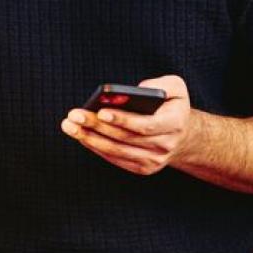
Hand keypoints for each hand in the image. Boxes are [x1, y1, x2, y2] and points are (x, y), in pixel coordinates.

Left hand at [60, 74, 194, 174]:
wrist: (182, 135)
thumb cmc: (171, 105)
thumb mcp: (175, 88)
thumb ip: (161, 84)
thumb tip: (136, 90)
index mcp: (175, 124)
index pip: (145, 125)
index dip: (122, 120)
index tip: (100, 112)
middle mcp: (165, 145)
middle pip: (125, 138)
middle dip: (96, 126)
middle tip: (74, 115)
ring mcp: (154, 160)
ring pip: (116, 150)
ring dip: (90, 138)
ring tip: (70, 125)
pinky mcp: (142, 168)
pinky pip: (114, 158)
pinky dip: (95, 147)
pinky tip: (80, 135)